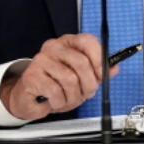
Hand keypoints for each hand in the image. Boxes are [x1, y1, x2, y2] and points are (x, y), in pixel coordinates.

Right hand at [0, 34, 115, 120]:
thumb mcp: (81, 78)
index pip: (88, 41)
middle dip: (88, 84)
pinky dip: (60, 102)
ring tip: (68, 99)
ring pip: (70, 80)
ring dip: (73, 97)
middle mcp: (54, 47)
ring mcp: (41, 60)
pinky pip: (55, 91)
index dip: (99, 59)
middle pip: (81, 63)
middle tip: (86, 94)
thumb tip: (114, 67)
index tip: (102, 75)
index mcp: (68, 43)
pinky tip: (55, 101)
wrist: (29, 97)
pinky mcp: (32, 75)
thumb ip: (98, 72)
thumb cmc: (55, 85)